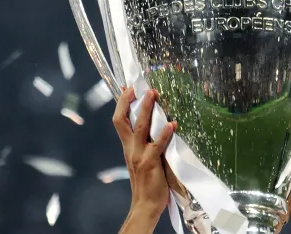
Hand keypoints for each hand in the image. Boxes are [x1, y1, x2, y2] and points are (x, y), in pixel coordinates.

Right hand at [113, 86, 175, 233]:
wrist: (146, 203)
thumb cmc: (147, 181)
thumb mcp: (141, 158)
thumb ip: (145, 142)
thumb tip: (154, 124)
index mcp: (127, 146)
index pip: (119, 120)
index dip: (121, 103)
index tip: (128, 87)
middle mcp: (130, 148)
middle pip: (122, 120)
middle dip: (129, 101)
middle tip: (139, 87)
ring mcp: (139, 155)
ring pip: (140, 127)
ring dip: (146, 109)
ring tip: (153, 95)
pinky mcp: (150, 163)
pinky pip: (157, 145)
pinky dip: (164, 133)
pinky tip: (172, 124)